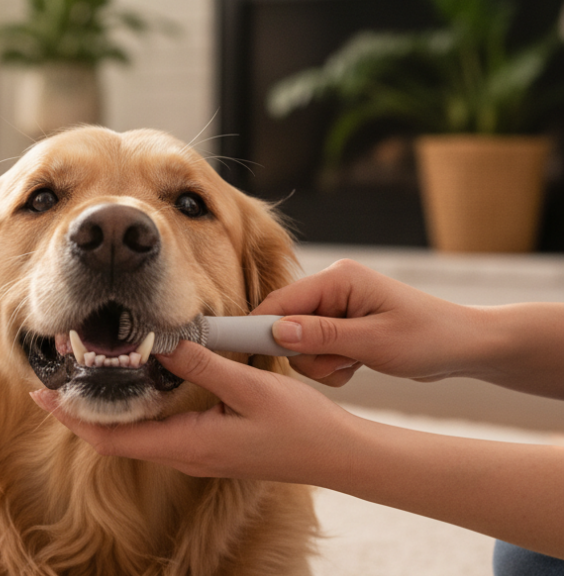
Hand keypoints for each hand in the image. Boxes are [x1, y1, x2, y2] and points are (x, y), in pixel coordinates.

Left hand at [30, 341, 353, 482]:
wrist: (338, 456)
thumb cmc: (299, 426)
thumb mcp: (248, 387)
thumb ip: (202, 366)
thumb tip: (163, 344)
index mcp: (189, 445)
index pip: (113, 438)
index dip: (74, 419)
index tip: (44, 397)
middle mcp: (186, 455)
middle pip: (116, 440)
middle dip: (80, 416)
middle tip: (49, 388)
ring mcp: (197, 454)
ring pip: (136, 437)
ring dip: (104, 416)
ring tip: (80, 388)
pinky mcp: (210, 447)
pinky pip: (157, 434)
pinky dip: (134, 415)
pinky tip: (134, 394)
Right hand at [252, 259, 477, 385]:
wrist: (466, 347)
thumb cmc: (429, 338)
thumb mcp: (374, 342)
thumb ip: (322, 336)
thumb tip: (276, 332)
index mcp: (338, 279)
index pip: (280, 301)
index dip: (261, 328)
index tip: (245, 354)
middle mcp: (333, 288)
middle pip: (286, 325)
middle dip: (307, 354)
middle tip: (340, 365)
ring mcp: (337, 308)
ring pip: (300, 344)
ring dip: (323, 364)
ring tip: (355, 366)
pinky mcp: (342, 326)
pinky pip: (317, 351)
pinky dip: (333, 366)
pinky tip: (359, 366)